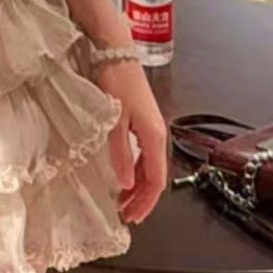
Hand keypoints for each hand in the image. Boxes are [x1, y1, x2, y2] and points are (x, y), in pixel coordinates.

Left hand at [96, 60, 169, 225]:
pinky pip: (146, 155)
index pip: (156, 182)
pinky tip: (125, 176)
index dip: (145, 203)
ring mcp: (153, 128)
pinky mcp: (145, 121)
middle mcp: (158, 136)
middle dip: (142, 200)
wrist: (117, 54)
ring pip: (151, 167)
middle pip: (155, 177)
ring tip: (123, 202)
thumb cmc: (115, 84)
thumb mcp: (114, 122)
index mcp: (154, 138)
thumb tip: (127, 184)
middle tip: (125, 216)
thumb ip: (121, 154)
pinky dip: (137, 171)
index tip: (132, 219)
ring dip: (139, 187)